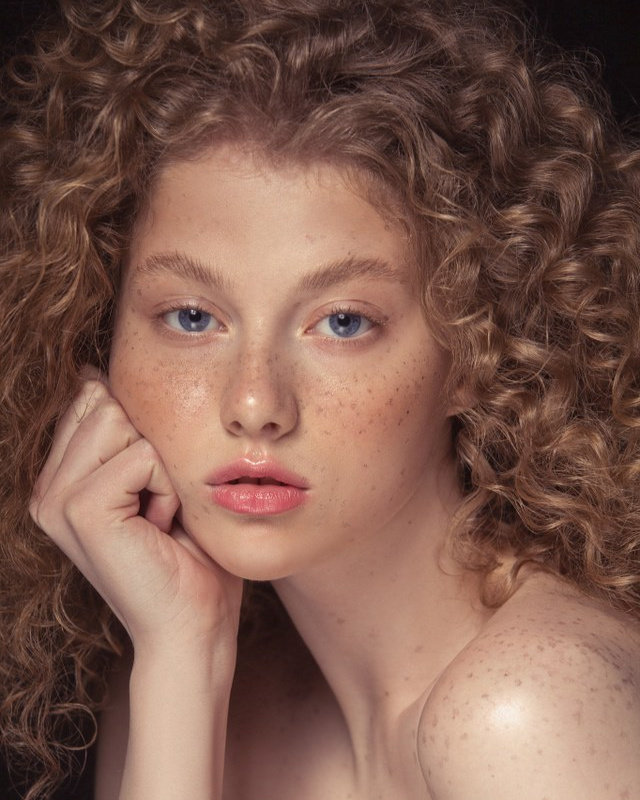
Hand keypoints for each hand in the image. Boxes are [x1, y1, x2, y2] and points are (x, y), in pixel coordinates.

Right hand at [30, 370, 242, 657]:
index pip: (90, 398)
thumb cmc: (187, 553)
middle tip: (155, 506)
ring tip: (158, 515)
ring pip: (121, 422)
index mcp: (59, 479)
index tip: (147, 486)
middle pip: (105, 402)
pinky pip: (142, 455)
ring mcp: (56, 500)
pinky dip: (167, 486)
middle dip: (151, 448)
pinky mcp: (80, 510)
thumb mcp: (153, 479)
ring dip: (161, 467)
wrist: (194, 623)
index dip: (137, 430)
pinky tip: (161, 526)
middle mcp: (47, 489)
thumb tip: (95, 372)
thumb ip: (123, 433)